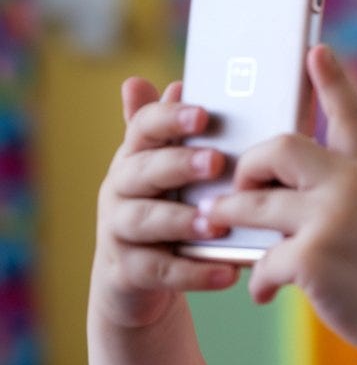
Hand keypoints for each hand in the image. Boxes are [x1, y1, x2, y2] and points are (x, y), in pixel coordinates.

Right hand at [91, 78, 239, 328]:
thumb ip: (177, 135)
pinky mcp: (128, 271)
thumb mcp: (173, 173)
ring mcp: (119, 230)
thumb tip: (180, 83)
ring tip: (218, 223)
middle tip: (216, 161)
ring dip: (183, 220)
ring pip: (147, 220)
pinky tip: (229, 273)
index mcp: (137, 157)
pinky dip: (195, 273)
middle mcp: (120, 189)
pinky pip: (161, 271)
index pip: (144, 127)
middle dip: (179, 164)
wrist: (137, 280)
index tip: (202, 112)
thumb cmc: (168, 211)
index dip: (170, 118)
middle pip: (143, 170)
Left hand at [208, 45, 356, 350]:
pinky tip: (262, 291)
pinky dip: (257, 279)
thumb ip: (348, 184)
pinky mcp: (313, 258)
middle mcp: (352, 184)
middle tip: (240, 189)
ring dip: (233, 220)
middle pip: (276, 149)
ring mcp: (332, 218)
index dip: (330, 79)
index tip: (314, 51)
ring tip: (228, 231)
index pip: (346, 113)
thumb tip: (291, 178)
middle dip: (245, 169)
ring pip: (253, 204)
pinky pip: (261, 259)